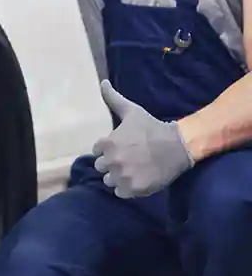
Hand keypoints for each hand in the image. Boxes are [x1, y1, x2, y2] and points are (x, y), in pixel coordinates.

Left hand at [93, 80, 194, 198]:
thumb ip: (113, 99)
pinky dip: (126, 189)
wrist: (178, 146)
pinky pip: (120, 193)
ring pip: (109, 181)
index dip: (108, 150)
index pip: (97, 151)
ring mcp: (122, 176)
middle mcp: (112, 161)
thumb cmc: (152, 128)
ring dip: (117, 177)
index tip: (123, 147)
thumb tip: (102, 82)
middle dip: (112, 163)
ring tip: (133, 169)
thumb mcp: (132, 111)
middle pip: (101, 167)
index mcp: (107, 143)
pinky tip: (137, 179)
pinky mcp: (132, 189)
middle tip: (129, 159)